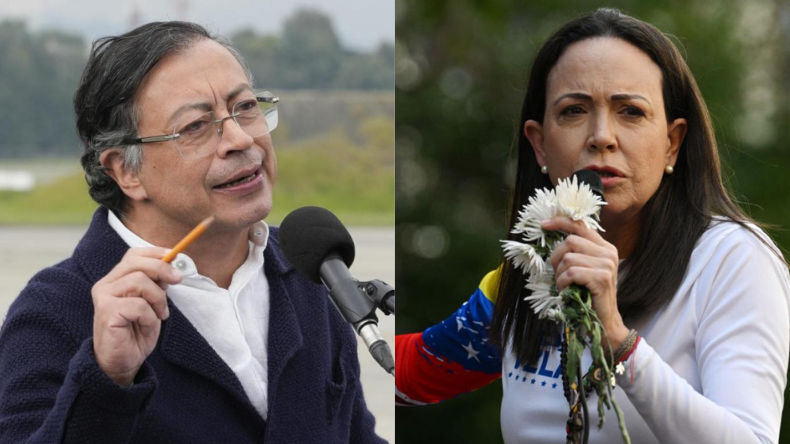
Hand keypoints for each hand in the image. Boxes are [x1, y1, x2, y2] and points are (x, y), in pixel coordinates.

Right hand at [91, 247, 181, 385]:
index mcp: (115, 279)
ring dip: (158, 298)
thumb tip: (171, 266)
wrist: (122, 363)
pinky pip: (138, 305)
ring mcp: (104, 297)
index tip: (175, 256)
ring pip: (139, 281)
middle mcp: (105, 285)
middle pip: (136, 263)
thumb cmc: (136, 333)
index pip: (133, 255)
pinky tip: (147, 326)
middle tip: (178, 279)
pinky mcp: (107, 312)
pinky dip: (150, 316)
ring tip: (160, 314)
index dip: (156, 253)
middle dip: (162, 268)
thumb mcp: (152, 304)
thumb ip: (156, 285)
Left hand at [542, 217, 628, 350]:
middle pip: (570, 241)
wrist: (604, 322)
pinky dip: (563, 283)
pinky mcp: (601, 278)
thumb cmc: (589, 295)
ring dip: (559, 274)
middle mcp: (608, 252)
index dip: (561, 222)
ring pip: (568, 258)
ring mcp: (607, 264)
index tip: (543, 224)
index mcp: (605, 247)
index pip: (581, 225)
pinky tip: (567, 291)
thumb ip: (577, 253)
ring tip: (565, 285)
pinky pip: (570, 273)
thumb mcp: (585, 270)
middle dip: (556, 257)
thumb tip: (555, 237)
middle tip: (558, 274)